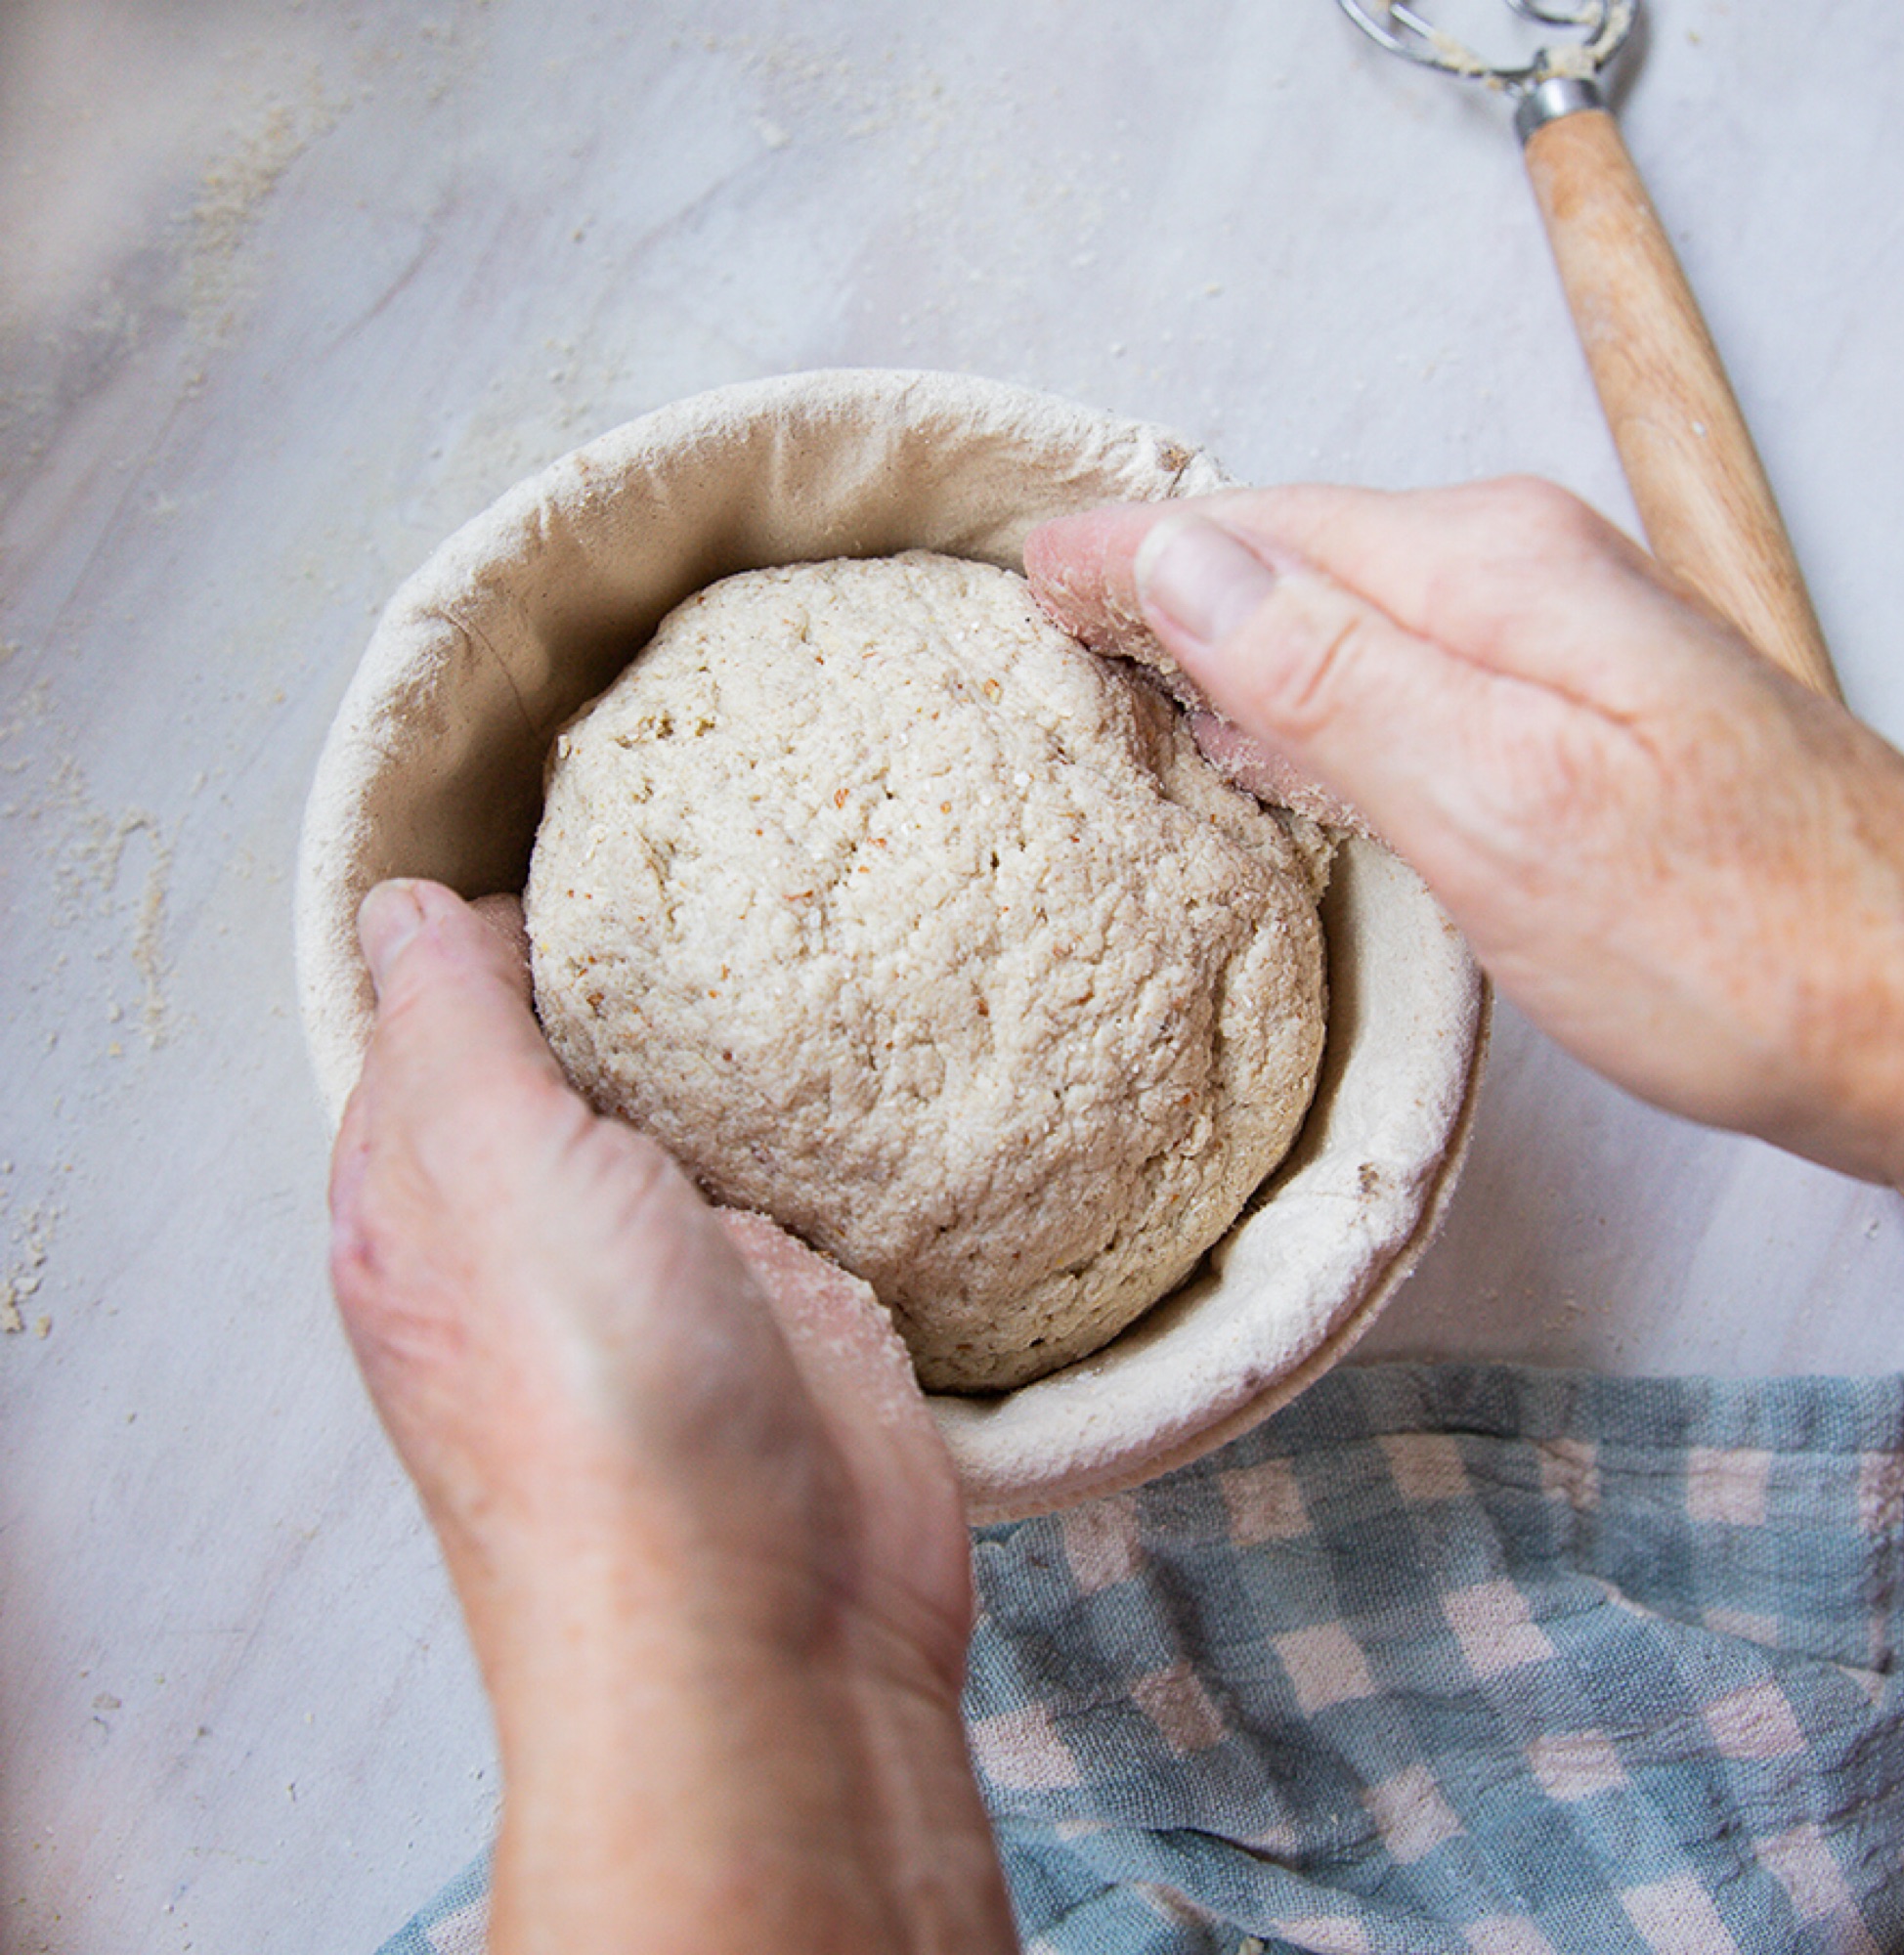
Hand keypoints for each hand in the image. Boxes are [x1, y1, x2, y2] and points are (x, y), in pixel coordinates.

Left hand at [328, 880, 1012, 1954]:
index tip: (591, 833)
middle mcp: (544, 1223)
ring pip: (693, 1103)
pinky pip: (800, 1160)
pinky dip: (825, 1104)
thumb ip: (450, 1029)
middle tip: (715, 851)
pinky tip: (864, 1035)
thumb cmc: (598, 1412)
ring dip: (737, 1030)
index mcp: (428, 1198)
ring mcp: (674, 1257)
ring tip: (802, 907)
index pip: (436, 1015)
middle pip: (575, 1051)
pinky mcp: (791, 1288)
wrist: (769, 1621)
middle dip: (632, 964)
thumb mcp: (487, 1174)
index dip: (497, 920)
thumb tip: (409, 906)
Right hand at [1027, 480, 1903, 1203]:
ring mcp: (1556, 648)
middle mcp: (1525, 581)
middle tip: (1052, 605)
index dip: (1132, 552)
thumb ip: (1336, 674)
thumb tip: (1187, 561)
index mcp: (1491, 575)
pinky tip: (1272, 724)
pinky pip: (1398, 671)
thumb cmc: (1730, 935)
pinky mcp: (1575, 719)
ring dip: (1230, 626)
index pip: (1259, 533)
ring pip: (1345, 610)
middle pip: (1299, 553)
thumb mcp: (1502, 805)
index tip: (1028, 569)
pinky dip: (1309, 685)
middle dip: (1169, 574)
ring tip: (1126, 651)